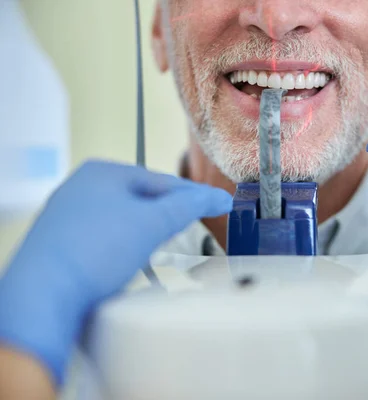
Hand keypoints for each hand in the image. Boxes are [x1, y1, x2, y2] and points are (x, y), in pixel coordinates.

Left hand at [0, 160, 231, 385]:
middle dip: (166, 215)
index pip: (162, 180)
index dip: (193, 196)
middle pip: (142, 198)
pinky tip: (128, 261)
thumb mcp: (153, 223)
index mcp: (103, 172)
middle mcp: (81, 187)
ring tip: (157, 247)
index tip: (219, 205)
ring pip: (123, 219)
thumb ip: (189, 207)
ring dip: (145, 232)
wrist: (45, 294)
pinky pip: (105, 237)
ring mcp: (68, 215)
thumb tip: (217, 198)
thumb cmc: (97, 249)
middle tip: (189, 228)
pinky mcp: (62, 243)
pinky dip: (123, 246)